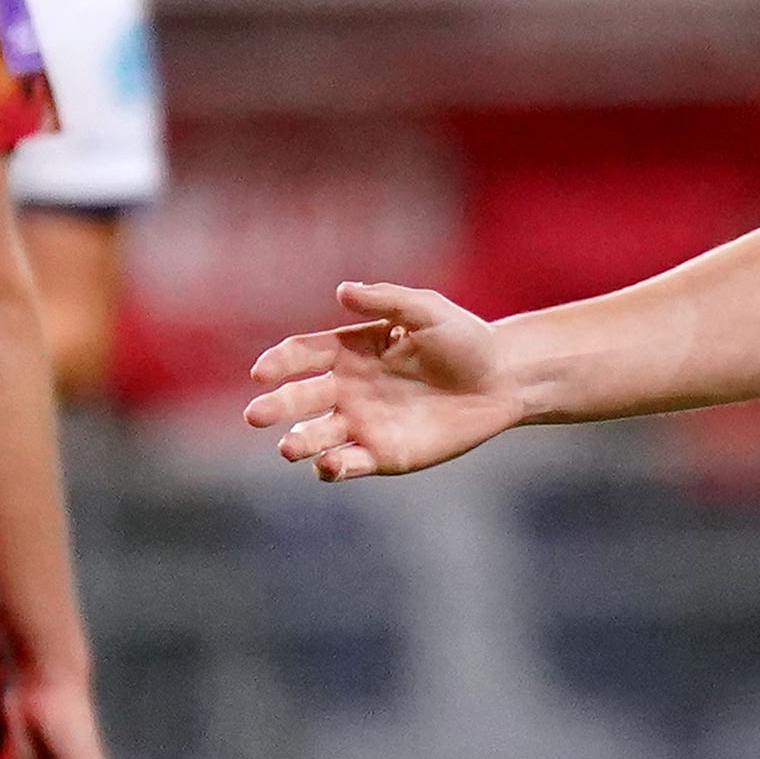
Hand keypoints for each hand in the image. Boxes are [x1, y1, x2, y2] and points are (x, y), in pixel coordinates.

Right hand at [246, 282, 519, 481]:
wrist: (503, 379)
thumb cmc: (465, 339)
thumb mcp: (428, 310)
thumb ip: (386, 300)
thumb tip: (342, 291)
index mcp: (350, 350)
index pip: (302, 354)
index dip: (278, 362)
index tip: (262, 372)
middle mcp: (347, 388)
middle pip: (300, 398)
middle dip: (275, 406)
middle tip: (256, 415)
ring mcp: (362, 424)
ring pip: (316, 437)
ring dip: (298, 442)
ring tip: (289, 447)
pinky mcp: (383, 454)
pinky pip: (347, 464)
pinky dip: (333, 468)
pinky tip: (331, 464)